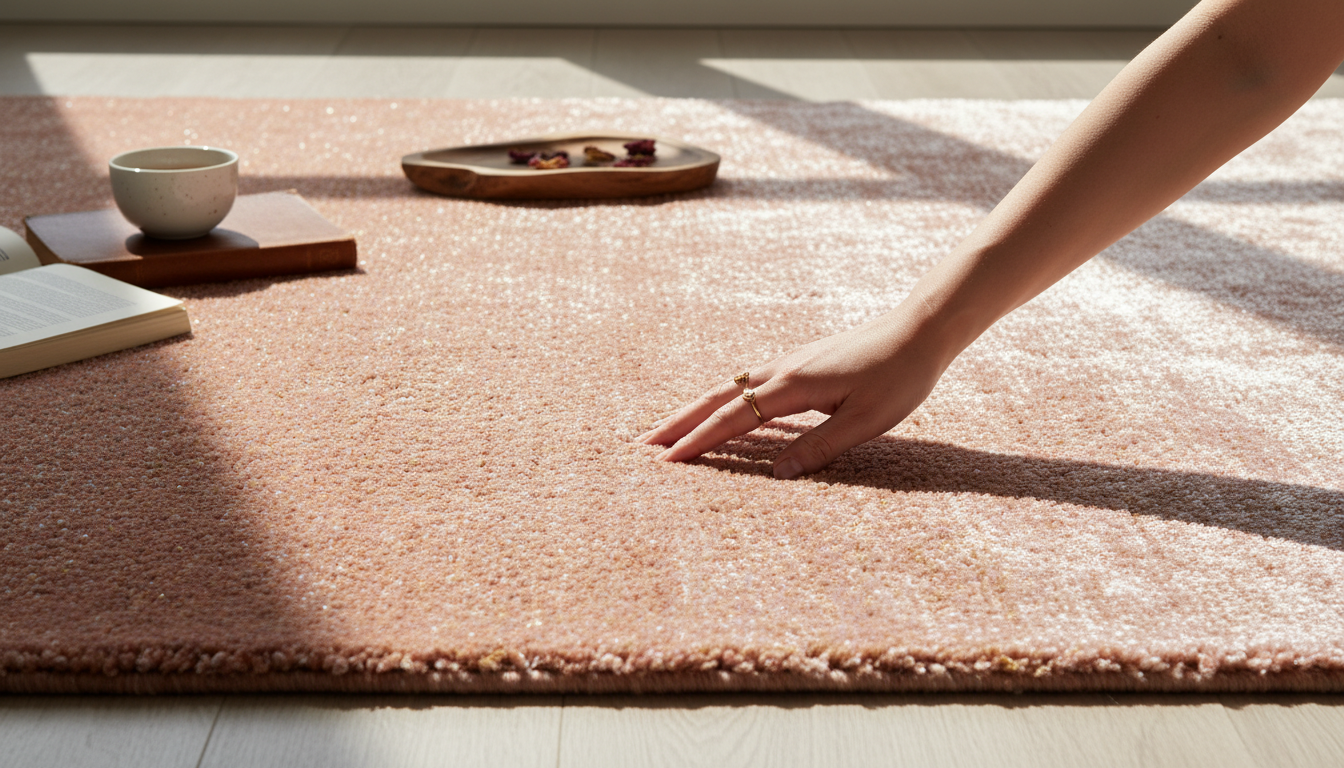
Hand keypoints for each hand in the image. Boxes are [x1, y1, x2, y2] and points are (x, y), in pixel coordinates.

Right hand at [639, 307, 955, 478]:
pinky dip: (721, 400)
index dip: (698, 442)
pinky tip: (718, 412)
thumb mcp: (866, 421)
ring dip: (694, 410)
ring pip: (728, 388)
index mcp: (794, 385)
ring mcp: (788, 363)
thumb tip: (777, 475)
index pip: (734, 419)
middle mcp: (782, 370)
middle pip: (717, 398)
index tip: (666, 461)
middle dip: (679, 423)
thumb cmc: (899, 377)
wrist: (920, 329)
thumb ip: (820, 448)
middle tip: (643, 445)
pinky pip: (747, 384)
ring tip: (668, 430)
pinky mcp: (799, 363)